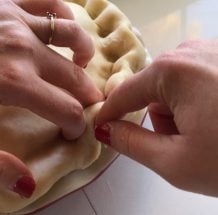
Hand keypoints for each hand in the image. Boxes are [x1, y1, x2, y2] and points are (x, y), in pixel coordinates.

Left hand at [0, 0, 101, 197]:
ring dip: (83, 53)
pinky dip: (63, 16)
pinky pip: (49, 3)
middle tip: (82, 107)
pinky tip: (60, 32)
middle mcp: (19, 48)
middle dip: (85, 96)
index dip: (76, 125)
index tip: (70, 133)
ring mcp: (13, 21)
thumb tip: (25, 184)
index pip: (66, 108)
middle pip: (74, 75)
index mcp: (10, 83)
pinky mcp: (4, 5)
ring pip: (71, 34)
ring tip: (81, 68)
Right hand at [95, 39, 217, 195]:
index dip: (109, 116)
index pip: (124, 93)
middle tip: (189, 144)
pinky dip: (208, 99)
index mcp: (173, 70)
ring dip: (186, 109)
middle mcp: (194, 49)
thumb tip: (108, 130)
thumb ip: (130, 143)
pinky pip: (206, 76)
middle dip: (163, 116)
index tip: (101, 130)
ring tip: (214, 134)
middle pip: (155, 87)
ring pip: (181, 82)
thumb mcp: (174, 161)